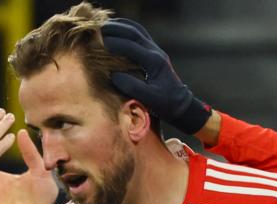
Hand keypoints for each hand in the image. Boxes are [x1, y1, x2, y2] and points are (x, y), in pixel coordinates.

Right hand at [101, 18, 211, 133]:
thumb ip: (132, 87)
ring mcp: (155, 49)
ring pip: (136, 30)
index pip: (131, 46)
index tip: (99, 44)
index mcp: (154, 61)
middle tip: (96, 30)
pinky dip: (125, 29)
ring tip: (102, 26)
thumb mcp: (150, 98)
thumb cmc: (165, 103)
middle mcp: (155, 51)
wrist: (180, 103)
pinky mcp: (153, 51)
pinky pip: (138, 34)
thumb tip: (114, 75)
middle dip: (114, 29)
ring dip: (119, 26)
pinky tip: (114, 30)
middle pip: (133, 32)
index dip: (114, 43)